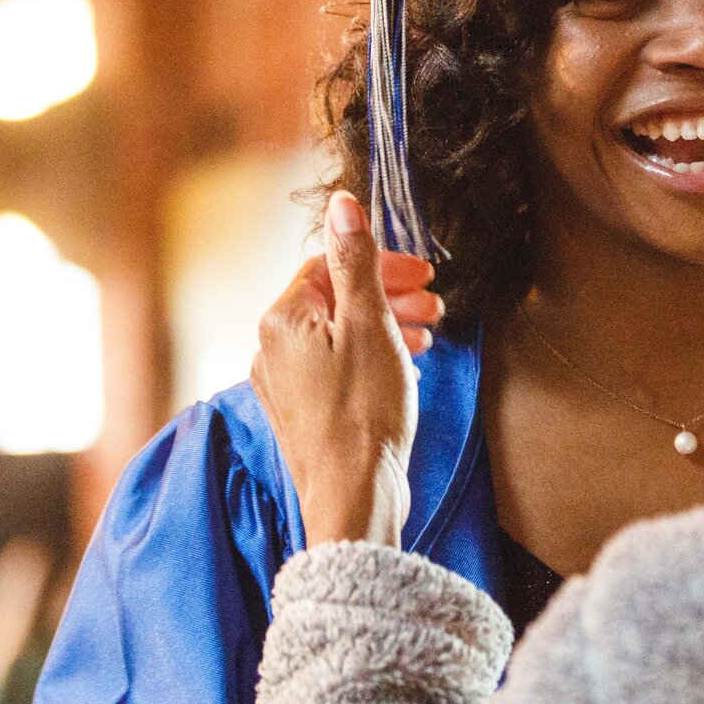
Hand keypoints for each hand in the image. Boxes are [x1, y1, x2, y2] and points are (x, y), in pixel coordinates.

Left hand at [251, 193, 425, 545]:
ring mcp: (283, 386)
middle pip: (332, 300)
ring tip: (428, 337)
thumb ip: (356, 263)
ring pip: (337, 335)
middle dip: (387, 296)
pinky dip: (370, 358)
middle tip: (433, 307)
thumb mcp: (370, 325)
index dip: (380, 264)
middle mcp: (270, 350)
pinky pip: (335, 367)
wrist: (354, 498)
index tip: (423, 276)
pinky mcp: (301, 415)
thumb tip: (342, 204)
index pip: (328, 265)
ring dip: (384, 327)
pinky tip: (402, 368)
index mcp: (281, 320)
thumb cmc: (365, 413)